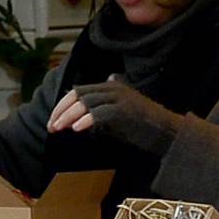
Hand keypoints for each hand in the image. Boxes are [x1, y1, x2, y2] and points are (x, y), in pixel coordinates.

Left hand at [46, 81, 179, 158]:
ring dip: (69, 116)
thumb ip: (101, 110)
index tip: (52, 120)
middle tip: (51, 126)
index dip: (62, 105)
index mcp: (111, 86)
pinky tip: (76, 129)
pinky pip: (100, 113)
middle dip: (61, 111)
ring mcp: (120, 98)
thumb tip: (80, 116)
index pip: (79, 91)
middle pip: (79, 95)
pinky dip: (86, 120)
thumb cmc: (142, 128)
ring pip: (86, 102)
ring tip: (58, 128)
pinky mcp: (125, 110)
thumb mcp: (118, 116)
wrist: (167, 133)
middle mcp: (114, 87)